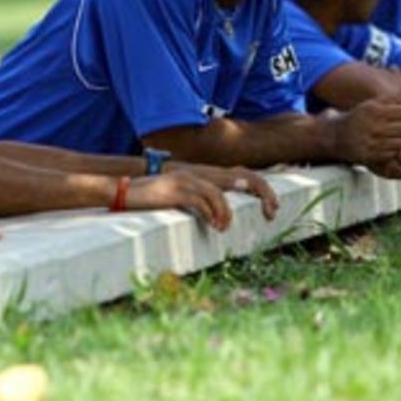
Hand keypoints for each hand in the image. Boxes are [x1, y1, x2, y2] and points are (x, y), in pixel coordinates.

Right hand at [163, 162, 279, 219]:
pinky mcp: (175, 191)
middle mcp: (199, 172)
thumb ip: (203, 197)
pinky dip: (209, 214)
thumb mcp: (184, 194)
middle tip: (270, 214)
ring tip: (224, 228)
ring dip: (226, 212)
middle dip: (261, 193)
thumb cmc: (155, 197)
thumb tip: (222, 213)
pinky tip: (211, 225)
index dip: (261, 187)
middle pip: (240, 176)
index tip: (273, 207)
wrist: (127, 192)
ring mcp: (187, 180)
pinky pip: (199, 201)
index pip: (241, 173)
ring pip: (218, 192)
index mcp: (204, 173)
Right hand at [327, 95, 400, 179]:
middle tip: (397, 129)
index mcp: (375, 109)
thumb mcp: (379, 103)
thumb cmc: (363, 116)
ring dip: (400, 141)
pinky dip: (392, 151)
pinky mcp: (370, 155)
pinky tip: (385, 147)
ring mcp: (371, 141)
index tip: (400, 117)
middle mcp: (372, 125)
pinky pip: (392, 154)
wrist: (337, 136)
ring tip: (390, 138)